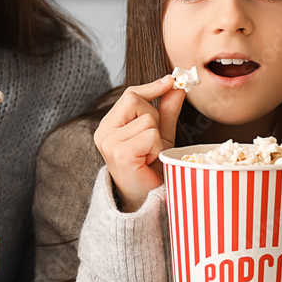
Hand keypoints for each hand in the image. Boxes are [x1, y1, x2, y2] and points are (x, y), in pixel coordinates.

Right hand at [93, 76, 186, 211]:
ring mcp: (109, 142)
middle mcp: (104, 132)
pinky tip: (149, 162)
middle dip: (153, 117)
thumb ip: (166, 110)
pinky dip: (157, 148)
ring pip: (147, 119)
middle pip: (136, 100)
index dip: (151, 87)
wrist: (147, 201)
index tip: (171, 80)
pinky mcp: (120, 152)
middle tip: (152, 143)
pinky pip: (150, 135)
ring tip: (150, 155)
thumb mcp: (161, 135)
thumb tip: (177, 86)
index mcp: (109, 126)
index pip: (129, 94)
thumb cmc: (151, 169)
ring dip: (157, 138)